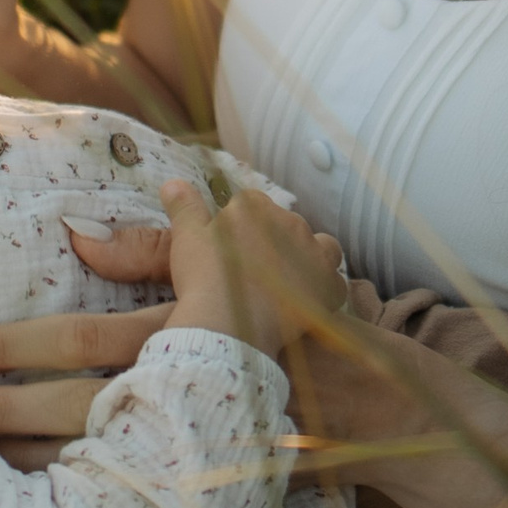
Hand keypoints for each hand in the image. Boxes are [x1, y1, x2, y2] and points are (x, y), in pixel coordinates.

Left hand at [0, 193, 361, 470]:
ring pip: (84, 465)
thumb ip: (156, 244)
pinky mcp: (192, 486)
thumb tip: (75, 235)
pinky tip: (10, 498)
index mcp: (185, 337)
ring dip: (14, 458)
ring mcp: (189, 450)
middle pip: (69, 413)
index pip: (79, 343)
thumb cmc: (290, 304)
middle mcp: (184, 397)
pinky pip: (112, 498)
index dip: (12, 347)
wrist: (365, 396)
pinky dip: (58, 498)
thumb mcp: (236, 255)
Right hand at [158, 179, 350, 360]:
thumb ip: (185, 207)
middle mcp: (292, 223)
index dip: (242, 227)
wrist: (227, 325)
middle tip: (254, 273)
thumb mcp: (186, 238)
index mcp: (256, 207)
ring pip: (321, 249)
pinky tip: (305, 306)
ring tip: (289, 283)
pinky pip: (334, 285)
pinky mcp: (329, 287)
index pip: (253, 206)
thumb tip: (173, 182)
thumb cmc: (204, 278)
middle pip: (287, 227)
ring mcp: (315, 254)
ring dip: (309, 260)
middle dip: (275, 244)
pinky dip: (323, 293)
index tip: (231, 249)